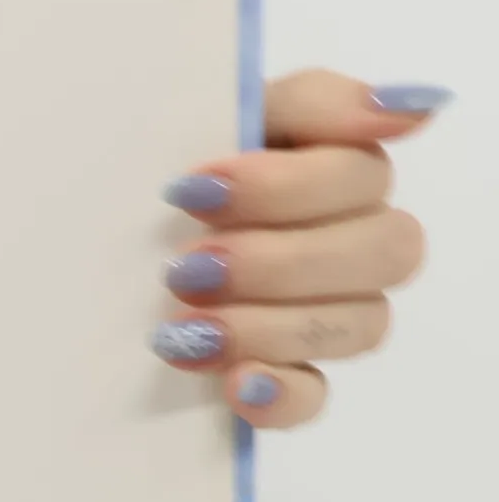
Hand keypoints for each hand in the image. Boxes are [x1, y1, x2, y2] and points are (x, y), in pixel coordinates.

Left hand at [152, 72, 449, 427]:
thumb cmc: (161, 180)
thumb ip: (308, 103)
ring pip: (360, 324)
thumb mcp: (212, 119)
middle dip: (278, 260)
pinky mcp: (290, 378)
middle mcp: (352, 241)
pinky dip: (281, 394)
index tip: (194, 191)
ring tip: (183, 330)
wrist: (90, 259)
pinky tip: (238, 385)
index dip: (285, 187)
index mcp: (338, 167)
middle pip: (382, 251)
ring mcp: (327, 315)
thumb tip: (411, 107)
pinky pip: (315, 397)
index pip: (362, 174)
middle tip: (189, 269)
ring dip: (269, 326)